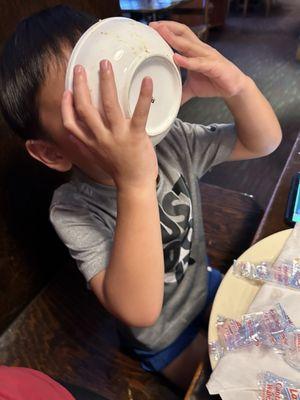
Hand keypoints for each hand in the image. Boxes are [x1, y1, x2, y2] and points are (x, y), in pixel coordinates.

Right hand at [61, 60, 157, 190]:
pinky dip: (143, 96)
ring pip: (108, 105)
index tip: (67, 91)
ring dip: (106, 82)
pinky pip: (138, 113)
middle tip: (80, 67)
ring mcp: (117, 136)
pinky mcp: (135, 136)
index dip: (65, 106)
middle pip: (85, 108)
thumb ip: (86, 144)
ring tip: (105, 65)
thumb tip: (74, 134)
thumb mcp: (97, 157)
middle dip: (80, 86)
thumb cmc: (118, 170)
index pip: (70, 123)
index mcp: (90, 143)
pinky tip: (147, 81)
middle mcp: (100, 138)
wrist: (134, 185)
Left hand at [150, 21, 248, 98]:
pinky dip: (187, 60)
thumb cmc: (213, 82)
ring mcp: (207, 56)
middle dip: (167, 28)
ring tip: (161, 33)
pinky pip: (198, 62)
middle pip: (182, 33)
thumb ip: (180, 92)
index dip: (166, 30)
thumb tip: (169, 101)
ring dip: (174, 38)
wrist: (233, 88)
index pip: (179, 35)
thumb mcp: (192, 88)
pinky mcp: (214, 66)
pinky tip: (176, 58)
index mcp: (194, 51)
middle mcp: (200, 50)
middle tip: (153, 26)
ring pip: (188, 44)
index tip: (152, 28)